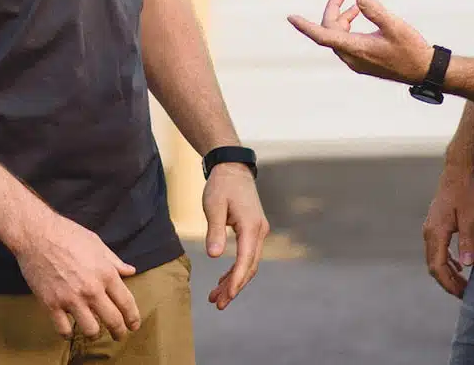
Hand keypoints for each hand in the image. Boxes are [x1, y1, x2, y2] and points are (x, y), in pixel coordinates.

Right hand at [12, 211, 140, 339]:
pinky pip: (64, 330)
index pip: (126, 303)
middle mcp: (91, 289)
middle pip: (113, 321)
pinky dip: (68, 333)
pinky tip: (68, 329)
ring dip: (94, 334)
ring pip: (91, 330)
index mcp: (105, 273)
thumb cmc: (67, 234)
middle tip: (119, 335)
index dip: (132, 318)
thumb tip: (130, 271)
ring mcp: (71, 298)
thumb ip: (114, 261)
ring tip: (93, 332)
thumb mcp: (96, 243)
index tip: (133, 325)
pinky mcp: (51, 304)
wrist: (36, 234)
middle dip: (119, 332)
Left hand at [202, 163, 268, 309]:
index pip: (246, 259)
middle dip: (235, 286)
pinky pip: (247, 256)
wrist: (232, 168)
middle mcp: (259, 231)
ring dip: (234, 281)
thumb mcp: (214, 206)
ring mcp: (258, 232)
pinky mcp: (253, 231)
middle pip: (250, 266)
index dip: (237, 280)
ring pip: (249, 263)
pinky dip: (236, 269)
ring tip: (216, 297)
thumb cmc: (222, 185)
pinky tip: (223, 280)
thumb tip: (214, 256)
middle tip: (218, 304)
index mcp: (251, 225)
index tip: (226, 296)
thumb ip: (214, 230)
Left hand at [288, 0, 432, 85]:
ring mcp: (357, 61)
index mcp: (356, 49)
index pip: (323, 36)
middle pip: (330, 31)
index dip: (306, 26)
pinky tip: (359, 18)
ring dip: (342, 19)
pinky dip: (349, 28)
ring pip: (338, 37)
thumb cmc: (411, 50)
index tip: (291, 17)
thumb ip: (376, 12)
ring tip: (354, 5)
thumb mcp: (396, 27)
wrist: (423, 70)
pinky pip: (346, 42)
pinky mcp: (363, 62)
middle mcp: (352, 57)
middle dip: (333, 11)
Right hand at [423, 158, 473, 297]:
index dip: (449, 283)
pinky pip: (437, 250)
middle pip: (433, 266)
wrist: (457, 171)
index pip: (438, 266)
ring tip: (464, 283)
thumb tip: (468, 265)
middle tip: (466, 293)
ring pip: (434, 259)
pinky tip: (459, 265)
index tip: (464, 293)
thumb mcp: (470, 216)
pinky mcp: (435, 226)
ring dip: (447, 273)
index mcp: (436, 232)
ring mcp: (430, 229)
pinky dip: (447, 262)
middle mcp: (429, 232)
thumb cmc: (465, 192)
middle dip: (448, 282)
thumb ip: (468, 240)